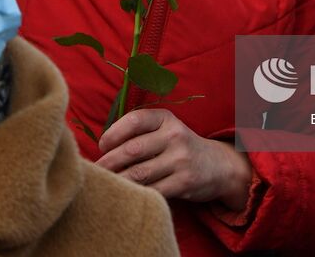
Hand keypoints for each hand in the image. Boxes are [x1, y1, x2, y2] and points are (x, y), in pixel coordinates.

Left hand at [97, 108, 251, 208]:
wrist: (218, 166)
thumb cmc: (180, 147)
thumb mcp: (166, 129)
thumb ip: (140, 132)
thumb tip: (102, 148)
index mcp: (166, 118)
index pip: (134, 120)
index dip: (112, 133)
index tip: (101, 146)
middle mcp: (175, 136)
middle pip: (132, 149)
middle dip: (108, 162)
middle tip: (96, 171)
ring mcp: (180, 160)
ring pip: (138, 173)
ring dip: (117, 181)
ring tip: (106, 184)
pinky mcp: (184, 183)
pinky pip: (151, 191)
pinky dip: (135, 194)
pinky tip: (126, 195)